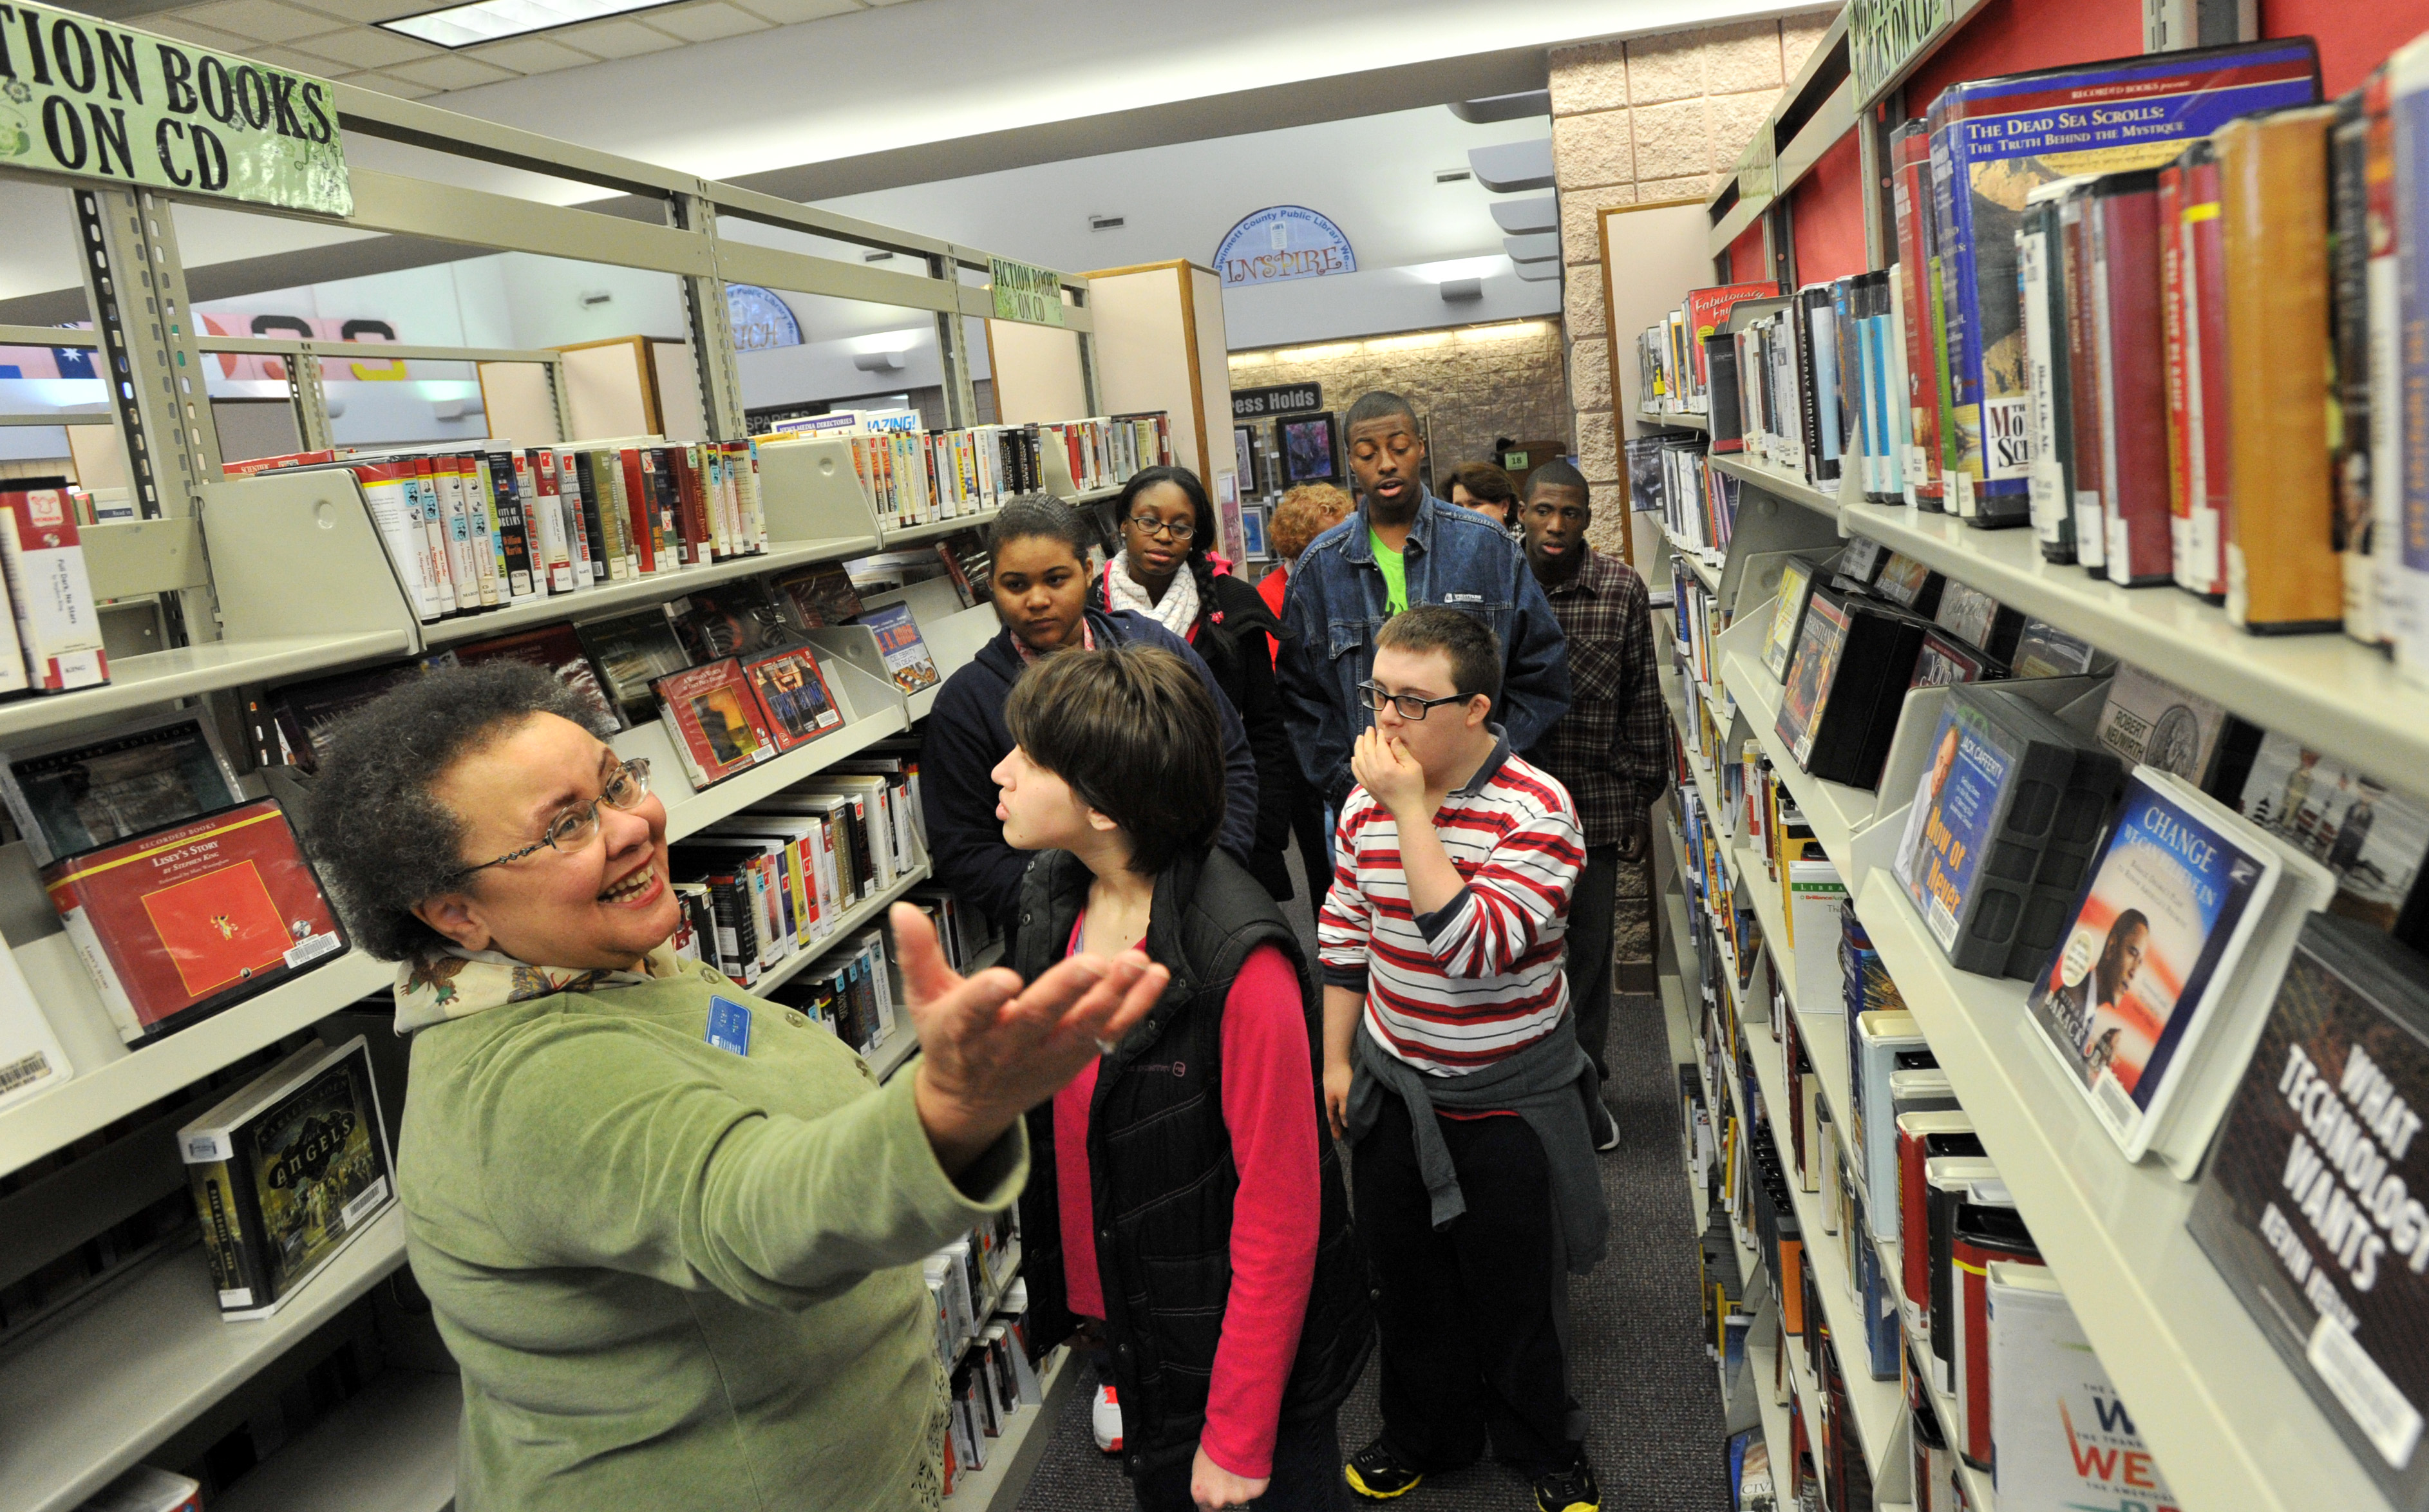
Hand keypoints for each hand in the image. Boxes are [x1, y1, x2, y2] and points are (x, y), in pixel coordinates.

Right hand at [893, 903, 1168, 1176]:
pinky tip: (1156, 975)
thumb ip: (918, 954)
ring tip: (1135, 963)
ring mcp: (1047, 1055)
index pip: (971, 1013)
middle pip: (1038, 1020)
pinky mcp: (1077, 1057)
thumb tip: (902, 910)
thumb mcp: (924, 999)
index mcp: (963, 1030)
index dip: (985, 998)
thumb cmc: (950, 1043)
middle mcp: (1007, 1046)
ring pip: (1083, 1027)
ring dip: (1113, 996)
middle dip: (1065, 993)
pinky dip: (1136, 1006)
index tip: (1004, 981)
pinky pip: (1111, 1032)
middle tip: (1092, 964)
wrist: (971, 1103)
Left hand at [1191, 1444, 1267, 1509]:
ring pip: (1239, 1496)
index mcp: (1200, 1494)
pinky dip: (1253, 1481)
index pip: (1205, 1508)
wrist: (1235, 1436)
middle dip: (1225, 1493)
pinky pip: (1254, 1489)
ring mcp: (1237, 1498)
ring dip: (1240, 1486)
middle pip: (1222, 1503)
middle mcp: (1217, 1500)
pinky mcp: (1255, 1492)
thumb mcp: (1199, 1464)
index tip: (1215, 1491)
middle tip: (1228, 1474)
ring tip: (1239, 1467)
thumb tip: (1208, 1485)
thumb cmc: (1214, 1445)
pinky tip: (1250, 1467)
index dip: (1211, 1499)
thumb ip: (1204, 1482)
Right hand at [1323, 1056, 1351, 1141]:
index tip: (1338, 1139)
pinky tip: (1346, 1108)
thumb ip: (1344, 1111)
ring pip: (1336, 1109)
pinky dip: (1342, 1108)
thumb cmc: (1340, 1080)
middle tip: (1341, 1135)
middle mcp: (1330, 1100)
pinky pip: (1339, 1102)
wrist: (1336, 1061)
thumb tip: (1345, 1124)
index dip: (1335, 1130)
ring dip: (1340, 1117)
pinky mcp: (1337, 1087)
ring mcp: (1333, 1093)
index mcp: (1330, 1105)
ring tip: (1345, 1124)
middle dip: (1337, 1125)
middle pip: (1333, 1116)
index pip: (1333, 1121)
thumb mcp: (1344, 1097)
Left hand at [1351, 726, 1425, 819]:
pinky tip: (1355, 756)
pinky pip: (1357, 772)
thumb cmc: (1413, 788)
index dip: (1380, 737)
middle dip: (1367, 738)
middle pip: (1367, 751)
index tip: (1381, 730)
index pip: (1380, 747)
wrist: (1407, 810)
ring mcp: (1369, 781)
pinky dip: (1354, 763)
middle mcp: (1375, 773)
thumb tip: (1393, 739)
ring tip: (1360, 738)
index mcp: (1387, 767)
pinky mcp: (1367, 787)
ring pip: (1359, 760)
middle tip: (1369, 729)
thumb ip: (1402, 752)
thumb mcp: (1414, 768)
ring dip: (1358, 747)